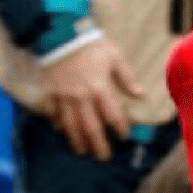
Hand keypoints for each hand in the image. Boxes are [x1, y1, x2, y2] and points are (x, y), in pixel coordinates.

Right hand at [42, 35, 142, 160]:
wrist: (60, 35)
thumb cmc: (91, 45)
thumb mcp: (114, 55)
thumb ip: (127, 77)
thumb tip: (141, 95)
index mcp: (100, 87)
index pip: (113, 115)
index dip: (120, 128)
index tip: (124, 136)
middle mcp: (82, 96)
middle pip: (91, 127)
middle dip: (99, 145)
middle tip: (104, 157)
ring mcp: (64, 97)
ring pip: (71, 126)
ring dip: (78, 141)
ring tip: (83, 152)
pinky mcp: (51, 93)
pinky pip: (54, 114)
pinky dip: (57, 124)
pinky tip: (61, 132)